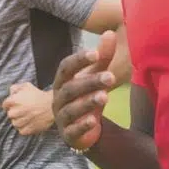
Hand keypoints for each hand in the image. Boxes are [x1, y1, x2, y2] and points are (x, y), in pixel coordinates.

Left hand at [2, 83, 54, 135]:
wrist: (51, 105)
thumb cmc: (39, 95)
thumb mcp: (26, 86)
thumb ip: (15, 88)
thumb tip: (10, 92)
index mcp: (13, 101)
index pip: (5, 105)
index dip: (10, 104)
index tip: (16, 105)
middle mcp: (15, 112)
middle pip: (10, 115)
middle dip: (15, 113)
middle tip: (23, 110)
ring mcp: (21, 122)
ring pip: (15, 123)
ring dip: (19, 121)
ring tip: (27, 117)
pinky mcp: (27, 129)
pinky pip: (21, 131)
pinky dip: (25, 128)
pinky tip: (30, 122)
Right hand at [51, 30, 117, 146]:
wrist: (84, 128)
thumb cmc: (87, 96)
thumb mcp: (96, 76)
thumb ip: (103, 57)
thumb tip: (110, 33)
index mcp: (62, 82)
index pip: (65, 67)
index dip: (79, 60)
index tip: (95, 53)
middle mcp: (58, 99)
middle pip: (70, 88)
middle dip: (89, 82)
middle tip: (110, 76)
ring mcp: (61, 118)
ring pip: (71, 109)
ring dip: (87, 102)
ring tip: (105, 96)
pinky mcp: (68, 135)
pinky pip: (73, 130)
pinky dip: (82, 126)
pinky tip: (94, 121)